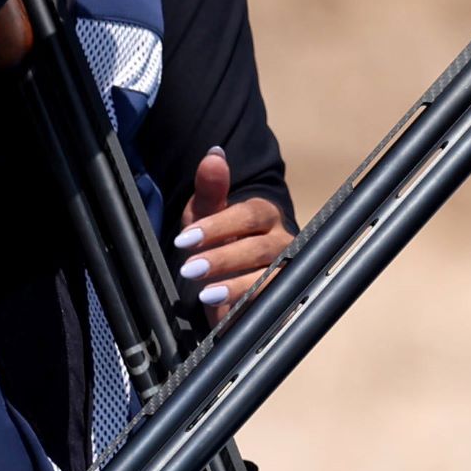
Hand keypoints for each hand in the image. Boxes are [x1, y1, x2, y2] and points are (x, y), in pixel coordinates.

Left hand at [173, 146, 293, 318]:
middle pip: (261, 248)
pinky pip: (274, 305)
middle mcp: (281, 242)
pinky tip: (226, 314)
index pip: (250, 215)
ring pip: (272, 277)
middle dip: (223, 259)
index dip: (219, 226)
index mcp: (265, 216)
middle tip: (190, 269)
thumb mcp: (205, 214)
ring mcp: (285, 273)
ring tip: (206, 295)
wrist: (223, 277)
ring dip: (238, 286)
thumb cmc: (216, 240)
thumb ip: (210, 187)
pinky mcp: (281, 301)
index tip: (185, 239)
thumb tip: (214, 155)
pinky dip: (249, 309)